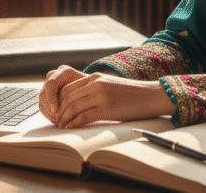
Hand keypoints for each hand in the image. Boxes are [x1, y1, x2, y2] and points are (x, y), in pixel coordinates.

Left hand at [39, 65, 174, 128]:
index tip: (56, 112)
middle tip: (55, 122)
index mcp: (95, 77)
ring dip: (64, 119)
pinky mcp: (107, 108)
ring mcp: (101, 95)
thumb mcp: (109, 86)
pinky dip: (73, 124)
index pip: (68, 88)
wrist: (150, 96)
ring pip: (73, 107)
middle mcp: (96, 83)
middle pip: (68, 97)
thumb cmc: (131, 95)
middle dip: (58, 111)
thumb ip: (94, 90)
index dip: (58, 101)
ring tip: (60, 127)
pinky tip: (70, 129)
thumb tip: (77, 103)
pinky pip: (83, 117)